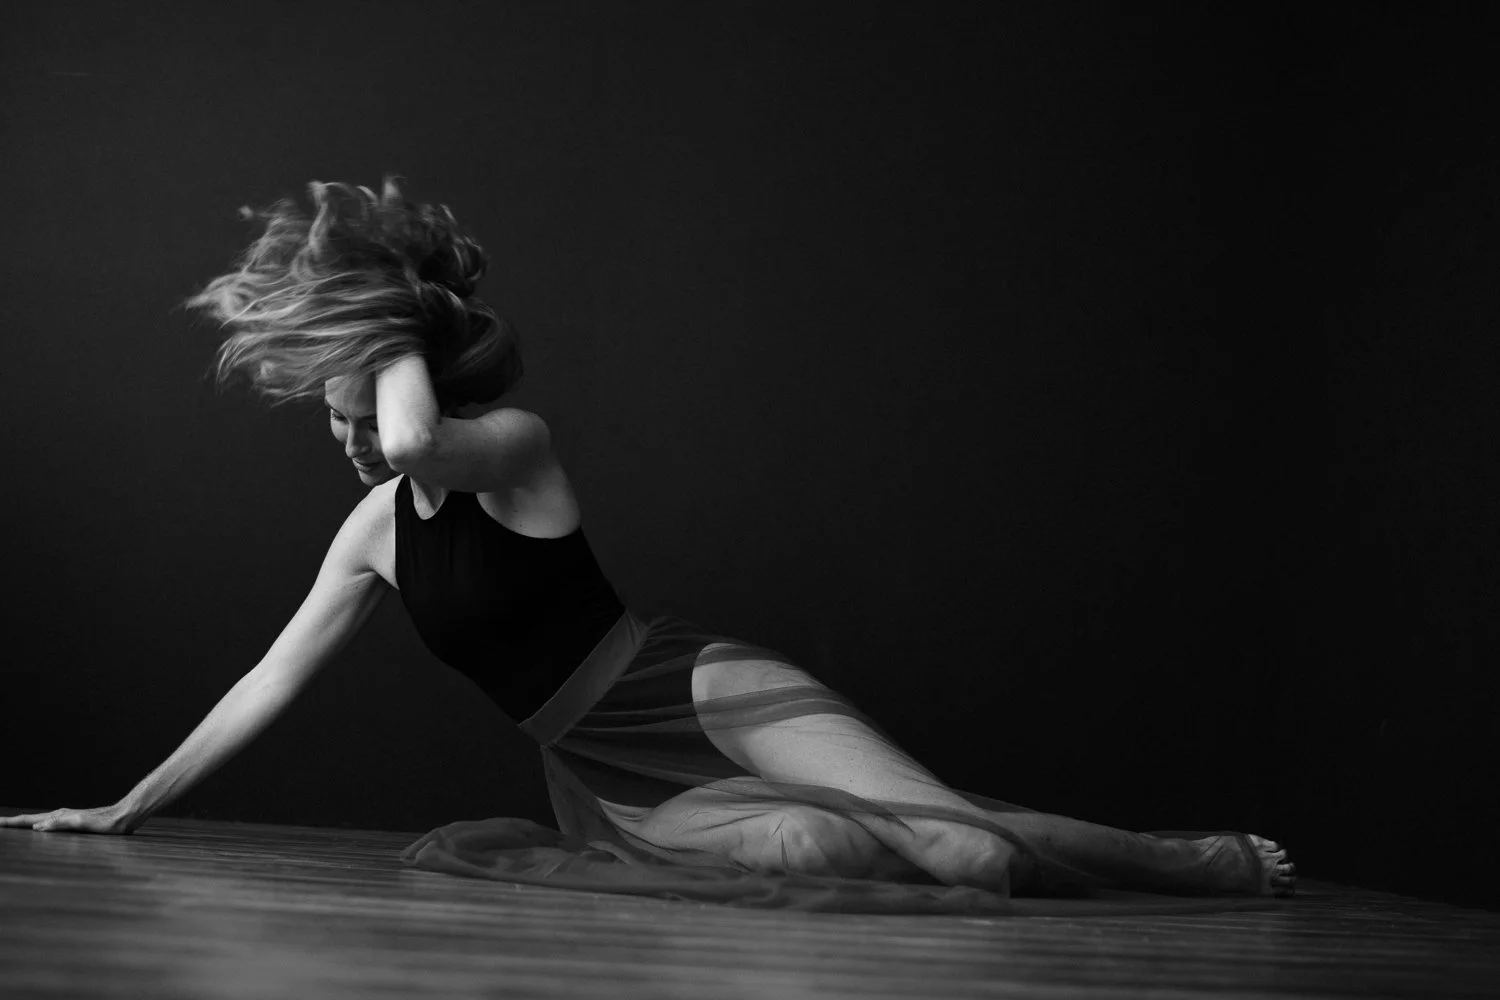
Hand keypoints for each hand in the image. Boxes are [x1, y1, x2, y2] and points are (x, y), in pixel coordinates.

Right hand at [0, 804, 136, 834]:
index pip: (28, 821)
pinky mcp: (73, 823)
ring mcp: (65, 818)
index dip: (10, 823)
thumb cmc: (105, 823)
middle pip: (29, 820)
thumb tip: (36, 827)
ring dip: (23, 824)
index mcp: (57, 817)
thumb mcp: (81, 825)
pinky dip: (37, 826)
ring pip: (38, 821)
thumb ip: (60, 824)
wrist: (123, 817)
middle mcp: (59, 816)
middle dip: (12, 822)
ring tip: (12, 825)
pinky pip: (49, 825)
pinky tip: (38, 829)